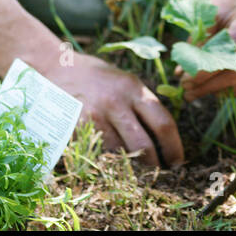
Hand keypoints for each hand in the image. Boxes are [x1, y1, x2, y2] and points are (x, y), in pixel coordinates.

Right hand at [44, 53, 183, 167]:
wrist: (58, 67)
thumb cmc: (98, 77)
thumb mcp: (126, 81)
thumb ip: (143, 103)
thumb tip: (165, 136)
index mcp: (133, 88)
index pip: (163, 124)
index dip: (174, 147)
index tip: (177, 160)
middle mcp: (115, 102)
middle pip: (144, 145)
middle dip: (154, 162)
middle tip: (157, 169)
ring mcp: (94, 116)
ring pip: (120, 153)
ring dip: (128, 161)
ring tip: (129, 158)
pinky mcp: (76, 128)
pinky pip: (98, 152)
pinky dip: (106, 157)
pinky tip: (106, 152)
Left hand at [177, 0, 235, 99]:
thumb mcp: (214, 10)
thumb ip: (199, 40)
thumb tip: (182, 70)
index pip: (225, 57)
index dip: (202, 73)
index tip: (184, 81)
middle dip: (207, 86)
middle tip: (187, 90)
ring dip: (223, 92)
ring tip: (201, 90)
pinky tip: (225, 87)